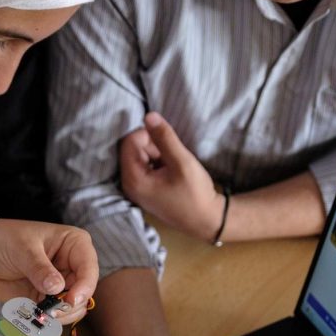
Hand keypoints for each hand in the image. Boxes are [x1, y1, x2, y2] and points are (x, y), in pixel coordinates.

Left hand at [0, 217, 97, 323]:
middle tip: (50, 312)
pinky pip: (55, 316)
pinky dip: (46, 321)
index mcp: (74, 245)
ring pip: (73, 309)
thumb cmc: (5, 239)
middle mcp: (73, 266)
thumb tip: (57, 288)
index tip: (71, 301)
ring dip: (58, 317)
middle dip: (69, 306)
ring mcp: (61, 285)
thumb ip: (39, 269)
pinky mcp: (48, 300)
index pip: (89, 268)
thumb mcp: (22, 249)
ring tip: (38, 313)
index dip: (85, 287)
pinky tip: (33, 317)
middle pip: (84, 293)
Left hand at [119, 112, 223, 240]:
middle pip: (131, 149)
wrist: (206, 220)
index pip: (129, 142)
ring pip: (139, 157)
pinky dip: (156, 163)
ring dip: (156, 154)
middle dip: (152, 146)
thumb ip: (164, 138)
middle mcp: (128, 185)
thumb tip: (149, 115)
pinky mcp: (143, 191)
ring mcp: (135, 189)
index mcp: (133, 180)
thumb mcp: (182, 162)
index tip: (167, 142)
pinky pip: (143, 167)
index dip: (148, 135)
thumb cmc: (195, 193)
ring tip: (173, 166)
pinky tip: (171, 173)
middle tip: (172, 156)